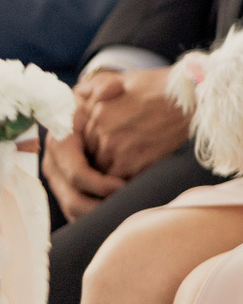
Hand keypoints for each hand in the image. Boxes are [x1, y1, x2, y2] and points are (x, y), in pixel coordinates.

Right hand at [42, 82, 121, 219]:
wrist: (92, 105)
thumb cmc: (102, 97)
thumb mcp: (103, 87)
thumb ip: (105, 87)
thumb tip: (111, 88)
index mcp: (60, 142)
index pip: (77, 174)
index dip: (100, 184)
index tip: (123, 185)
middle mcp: (54, 163)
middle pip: (73, 199)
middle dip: (101, 206)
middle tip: (127, 206)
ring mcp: (57, 177)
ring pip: (74, 208)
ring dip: (98, 215)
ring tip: (122, 213)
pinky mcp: (65, 186)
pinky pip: (76, 210)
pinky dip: (94, 215)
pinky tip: (113, 215)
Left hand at [84, 66, 189, 178]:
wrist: (197, 99)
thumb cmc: (166, 87)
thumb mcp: (131, 80)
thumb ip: (102, 88)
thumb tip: (80, 92)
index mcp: (99, 109)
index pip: (85, 132)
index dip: (97, 136)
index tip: (113, 136)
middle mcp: (103, 129)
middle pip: (91, 150)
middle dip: (103, 152)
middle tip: (123, 149)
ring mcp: (116, 147)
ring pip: (101, 166)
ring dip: (113, 166)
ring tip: (132, 159)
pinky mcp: (132, 163)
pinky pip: (118, 178)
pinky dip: (125, 177)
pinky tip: (140, 167)